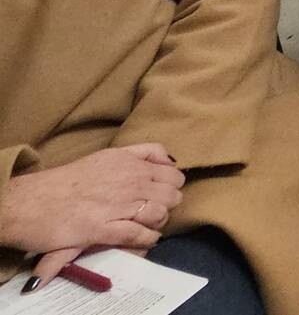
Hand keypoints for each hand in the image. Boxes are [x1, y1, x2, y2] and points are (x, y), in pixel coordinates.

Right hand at [0, 144, 184, 277]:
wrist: (30, 202)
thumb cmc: (66, 181)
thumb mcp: (107, 156)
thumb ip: (140, 154)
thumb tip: (170, 160)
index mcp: (128, 162)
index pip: (173, 174)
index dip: (171, 187)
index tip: (161, 194)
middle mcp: (128, 180)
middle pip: (172, 194)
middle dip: (168, 205)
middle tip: (154, 212)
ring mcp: (117, 204)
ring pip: (160, 213)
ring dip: (158, 223)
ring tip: (147, 226)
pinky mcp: (102, 228)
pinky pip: (139, 234)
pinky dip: (146, 239)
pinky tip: (143, 239)